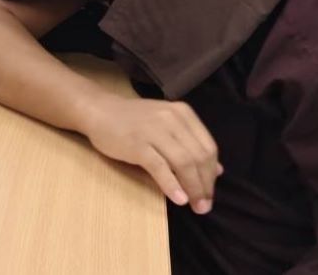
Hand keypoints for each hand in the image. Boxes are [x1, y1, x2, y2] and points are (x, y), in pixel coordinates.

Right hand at [81, 94, 221, 213]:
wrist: (99, 111)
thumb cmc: (134, 121)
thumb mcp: (167, 125)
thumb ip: (191, 144)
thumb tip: (218, 170)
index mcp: (183, 114)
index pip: (208, 147)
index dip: (212, 174)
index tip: (210, 193)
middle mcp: (172, 119)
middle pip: (198, 157)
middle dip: (205, 185)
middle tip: (204, 206)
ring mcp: (154, 130)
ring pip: (183, 163)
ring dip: (193, 188)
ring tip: (195, 206)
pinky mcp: (137, 144)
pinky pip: (160, 167)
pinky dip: (172, 185)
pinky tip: (178, 199)